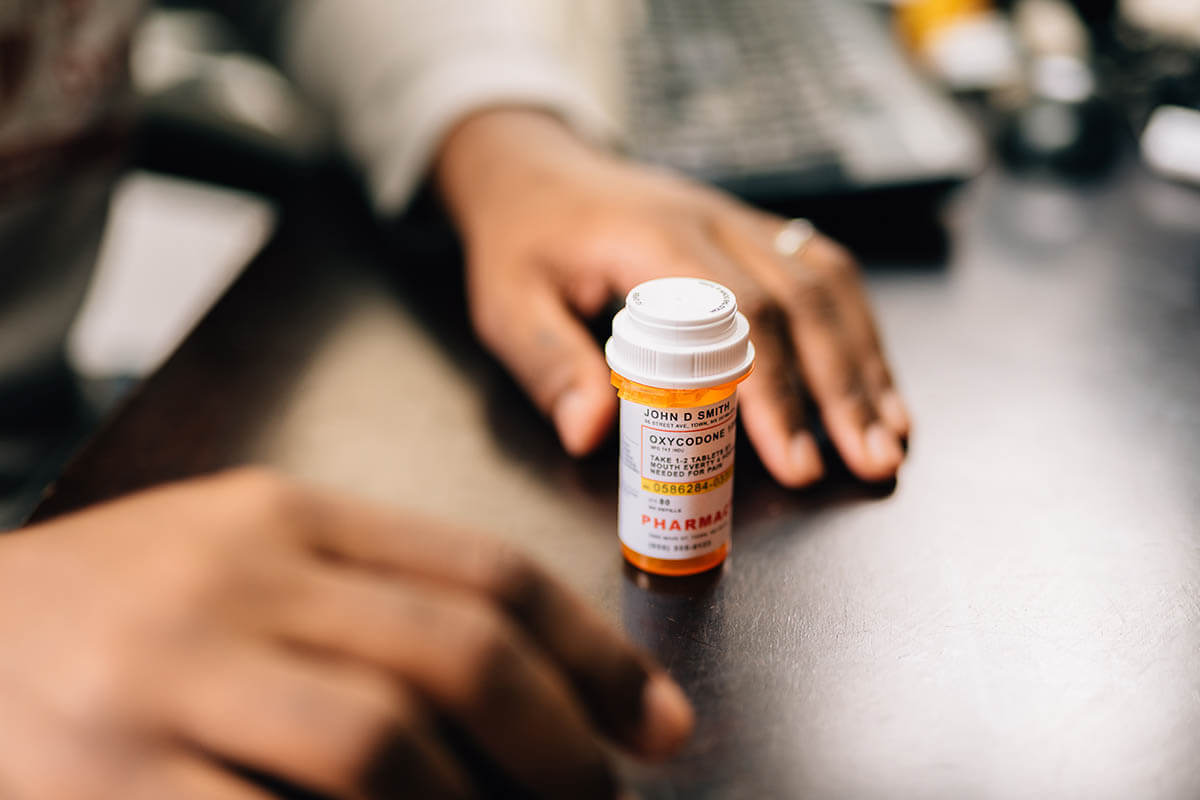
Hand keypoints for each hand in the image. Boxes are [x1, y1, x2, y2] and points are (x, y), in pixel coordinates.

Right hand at [0, 469, 691, 798]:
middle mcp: (234, 579)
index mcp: (284, 517)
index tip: (657, 722)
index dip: (593, 655)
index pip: (484, 573)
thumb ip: (371, 597)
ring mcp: (166, 676)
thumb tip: (523, 683)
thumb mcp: (242, 560)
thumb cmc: (116, 609)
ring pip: (382, 746)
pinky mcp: (111, 781)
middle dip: (561, 743)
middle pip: (455, 655)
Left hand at [436, 109, 909, 485]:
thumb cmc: (524, 242)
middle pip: (801, 304)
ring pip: (826, 284)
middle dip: (843, 391)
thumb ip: (550, 364)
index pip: (737, 316)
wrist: (538, 170)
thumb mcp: (506, 305)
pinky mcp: (754, 232)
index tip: (797, 463)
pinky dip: (857, 329)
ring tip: (893, 435)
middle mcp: (712, 225)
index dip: (774, 391)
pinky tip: (876, 380)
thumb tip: (590, 435)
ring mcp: (740, 223)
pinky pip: (823, 271)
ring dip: (866, 362)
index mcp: (653, 241)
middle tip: (872, 463)